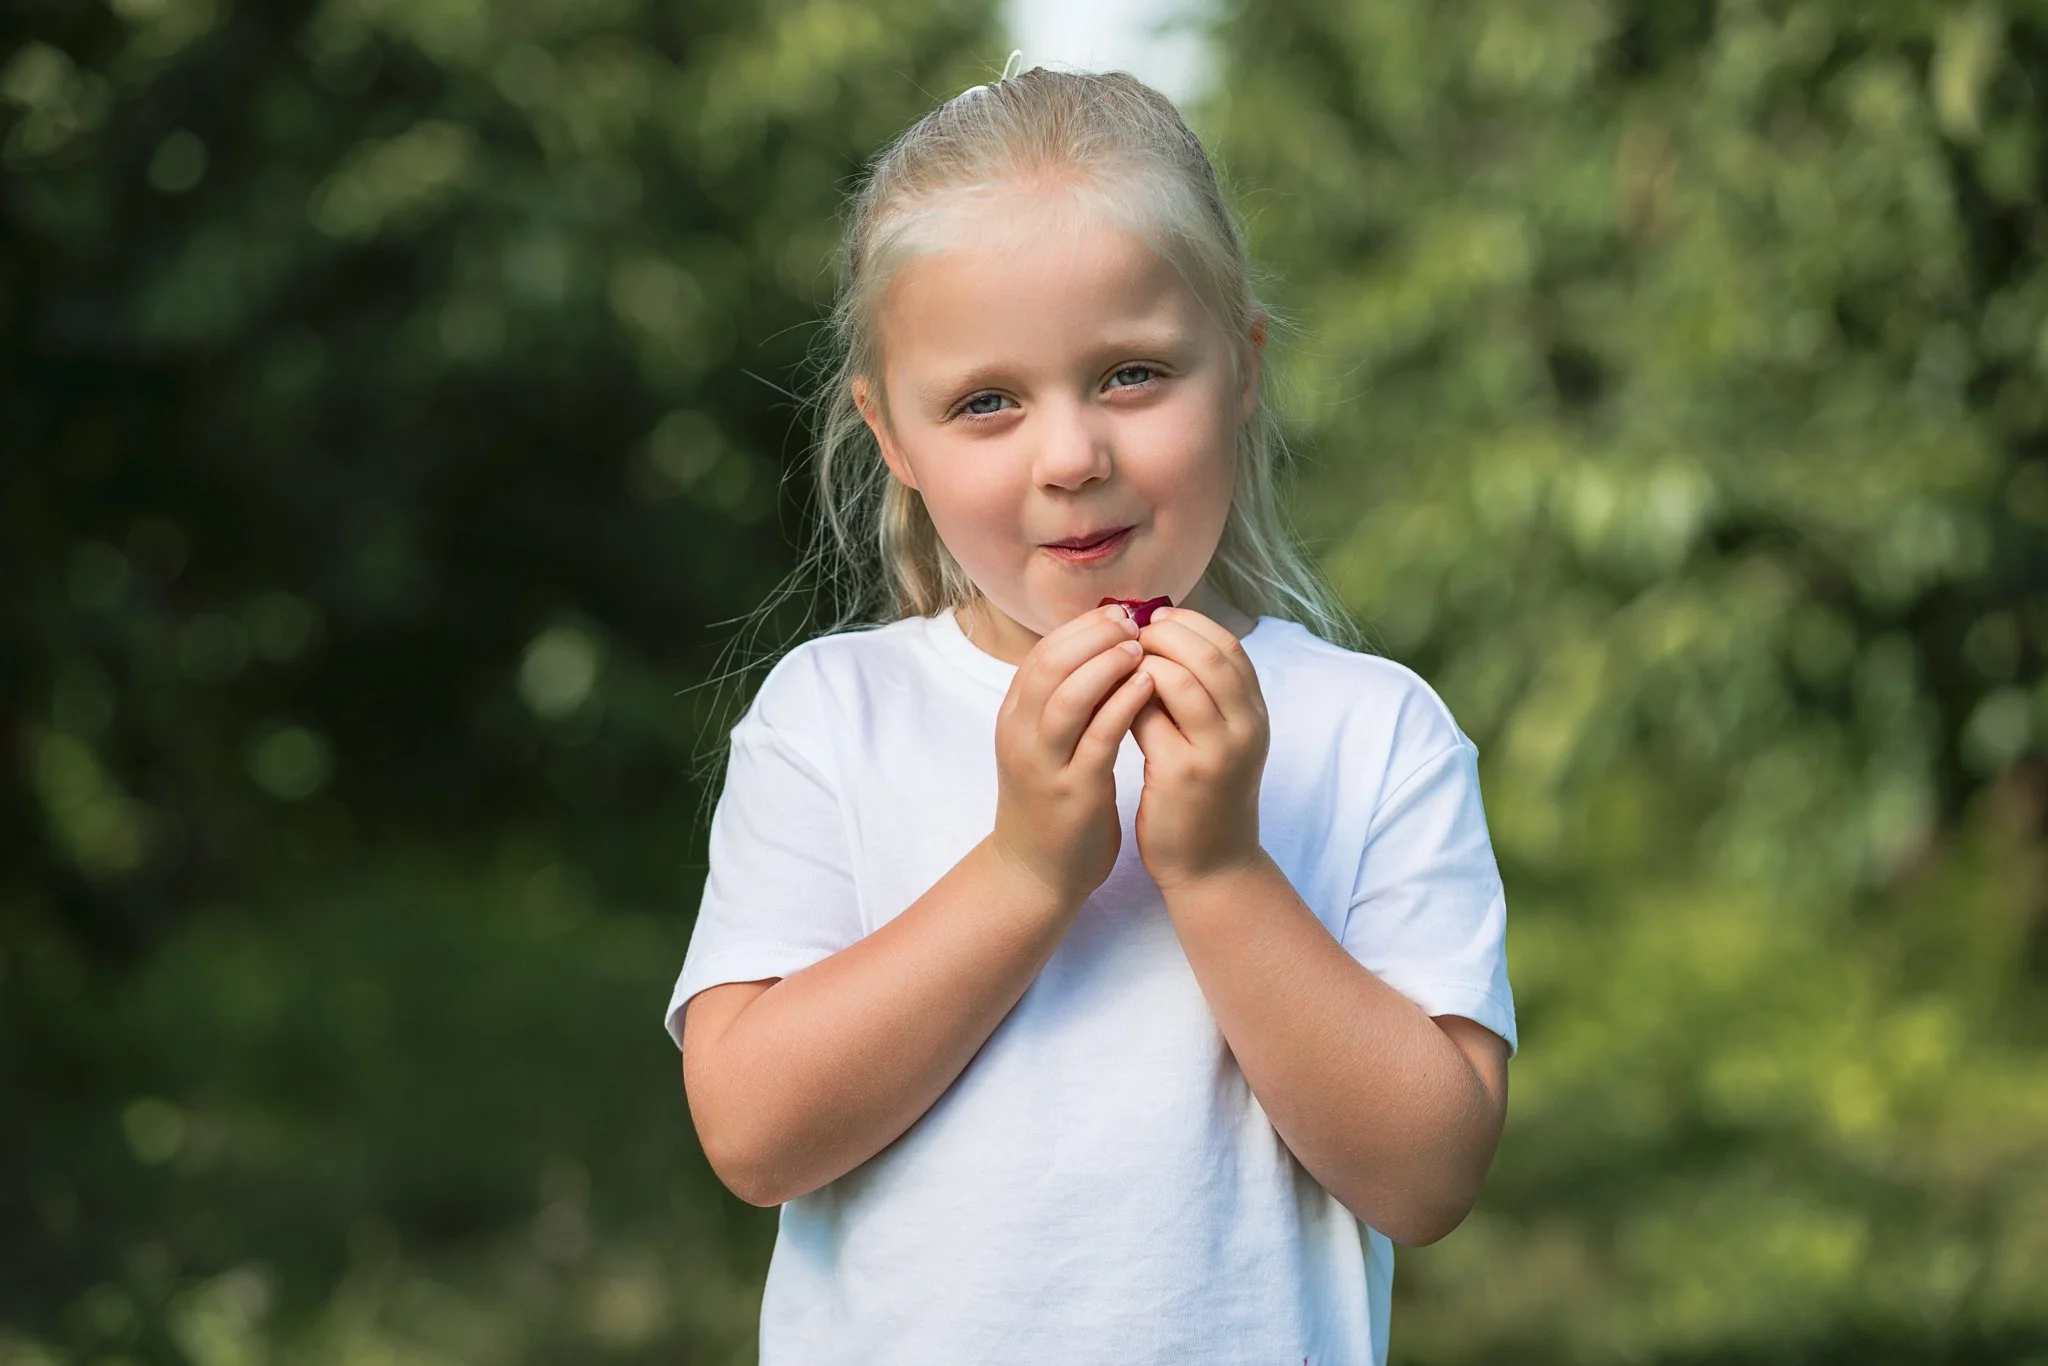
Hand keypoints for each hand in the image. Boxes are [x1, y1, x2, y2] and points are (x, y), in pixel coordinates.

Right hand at [990, 603, 1154, 906]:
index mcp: (1015, 717)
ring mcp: (1044, 763)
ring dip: (1107, 663)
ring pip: (1069, 695)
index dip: (1082, 627)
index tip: (1120, 614)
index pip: (1042, 653)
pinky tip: (1147, 685)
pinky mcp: (1072, 791)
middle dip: (1094, 635)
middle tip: (1134, 620)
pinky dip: (1123, 703)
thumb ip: (1065, 700)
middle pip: (1050, 664)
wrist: (1035, 871)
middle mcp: (1021, 734)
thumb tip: (1102, 647)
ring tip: (1141, 646)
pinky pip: (1098, 737)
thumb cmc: (1051, 800)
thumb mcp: (1046, 743)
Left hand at [1129, 606, 1269, 890]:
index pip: (1229, 645)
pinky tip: (1107, 699)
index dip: (1190, 623)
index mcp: (1255, 714)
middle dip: (1164, 633)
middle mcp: (1246, 728)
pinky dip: (1126, 698)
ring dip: (1142, 662)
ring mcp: (1218, 752)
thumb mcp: (1216, 739)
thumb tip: (1151, 640)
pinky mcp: (1183, 774)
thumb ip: (1198, 695)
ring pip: (1182, 679)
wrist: (1211, 865)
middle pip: (1210, 654)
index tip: (1152, 618)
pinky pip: (1150, 717)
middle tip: (1127, 634)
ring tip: (1115, 664)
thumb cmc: (1204, 796)